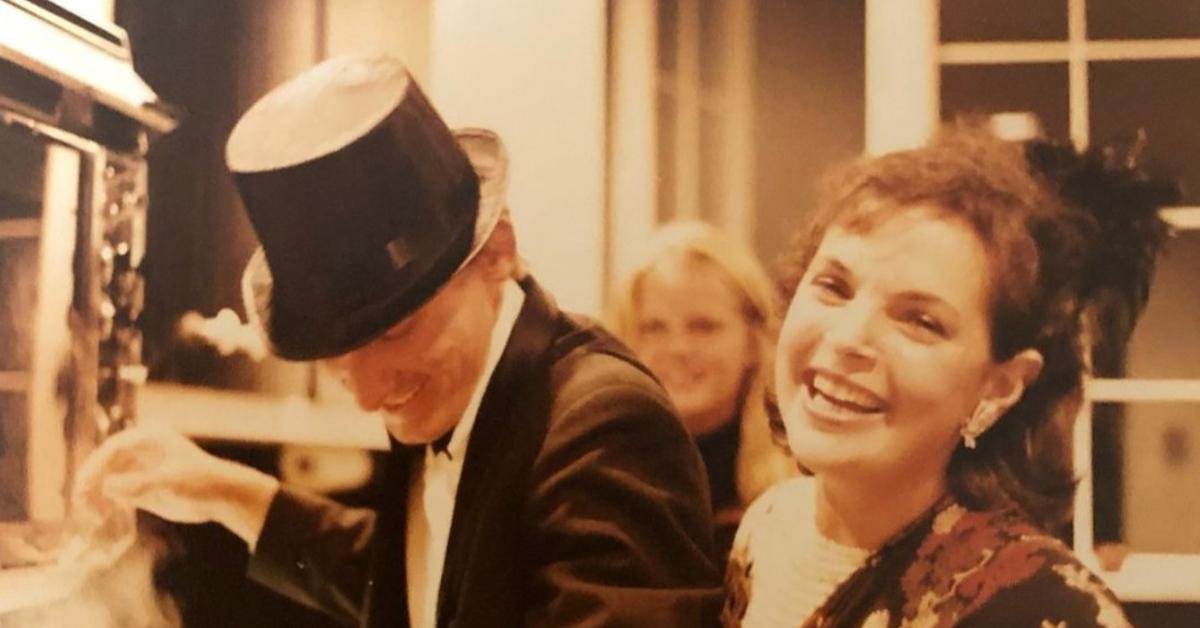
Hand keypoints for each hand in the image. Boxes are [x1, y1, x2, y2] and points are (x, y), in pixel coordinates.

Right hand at [73, 424, 279, 547]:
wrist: (221, 496)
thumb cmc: (200, 480)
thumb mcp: (170, 480)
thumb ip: (139, 483)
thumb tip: (106, 486)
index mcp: (149, 437)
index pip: (114, 447)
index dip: (96, 465)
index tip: (85, 483)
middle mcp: (141, 450)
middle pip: (106, 463)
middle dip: (91, 480)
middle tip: (79, 500)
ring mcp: (140, 469)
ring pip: (107, 478)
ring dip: (94, 494)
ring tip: (88, 512)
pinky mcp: (141, 487)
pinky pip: (116, 493)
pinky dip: (105, 503)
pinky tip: (99, 516)